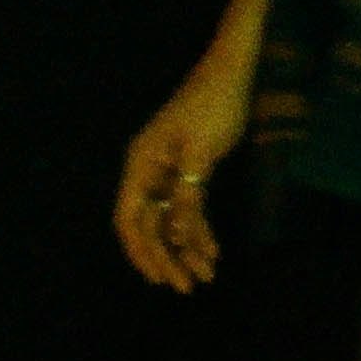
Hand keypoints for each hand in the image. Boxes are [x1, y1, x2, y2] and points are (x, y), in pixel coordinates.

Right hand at [114, 50, 253, 292]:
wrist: (232, 73)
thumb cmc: (213, 106)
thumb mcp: (201, 153)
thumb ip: (188, 195)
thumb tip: (176, 236)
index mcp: (140, 164)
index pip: (128, 218)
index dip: (139, 251)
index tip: (157, 277)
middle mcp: (147, 171)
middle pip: (149, 225)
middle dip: (167, 257)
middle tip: (187, 287)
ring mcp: (166, 172)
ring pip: (169, 220)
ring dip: (185, 248)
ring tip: (205, 275)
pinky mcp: (187, 171)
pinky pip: (187, 208)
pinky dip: (198, 229)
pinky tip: (212, 251)